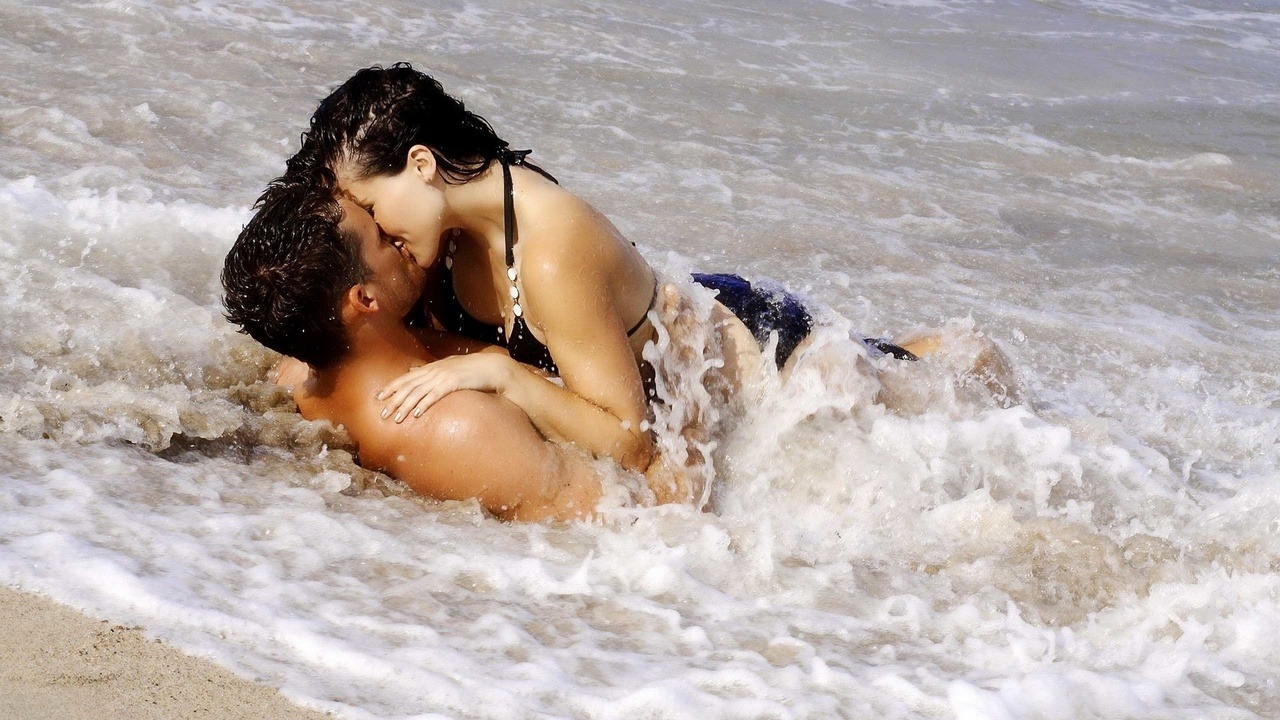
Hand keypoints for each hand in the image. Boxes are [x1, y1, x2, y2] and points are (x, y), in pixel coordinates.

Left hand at [377, 354, 516, 422]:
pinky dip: (424, 404)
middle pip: (408, 386)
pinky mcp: (452, 383)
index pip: (406, 377)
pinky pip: (435, 395)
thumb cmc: (472, 369)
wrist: (491, 367)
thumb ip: (430, 369)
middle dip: (393, 400)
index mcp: (432, 367)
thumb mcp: (448, 366)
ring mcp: (442, 377)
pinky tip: (417, 414)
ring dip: (405, 406)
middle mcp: (434, 371)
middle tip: (382, 413)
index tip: (379, 397)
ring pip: (418, 392)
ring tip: (396, 418)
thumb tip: (414, 369)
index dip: (391, 387)